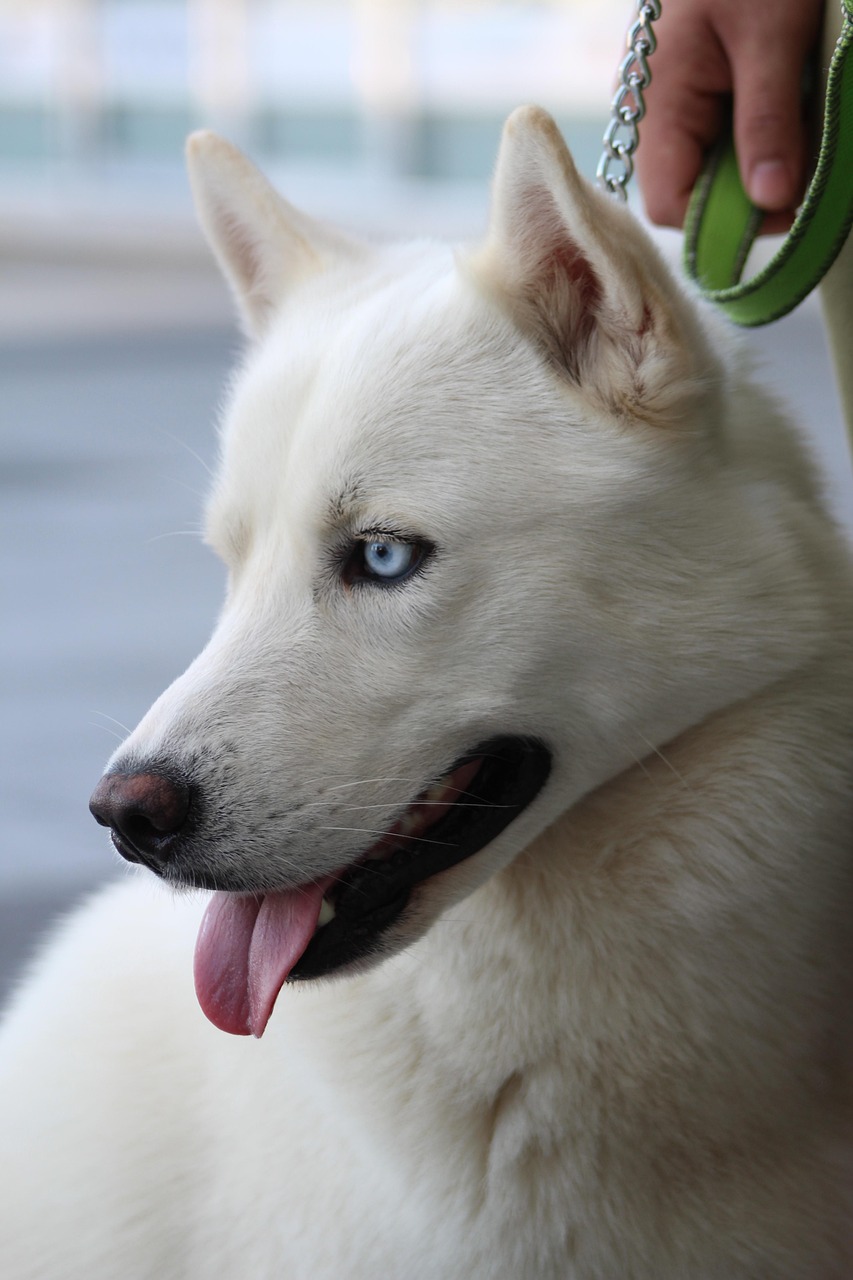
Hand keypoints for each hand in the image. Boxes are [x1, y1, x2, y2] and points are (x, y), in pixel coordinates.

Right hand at [636, 0, 824, 231]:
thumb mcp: (774, 37)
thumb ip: (769, 123)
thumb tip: (772, 203)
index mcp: (661, 103)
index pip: (670, 205)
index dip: (723, 223)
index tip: (783, 204)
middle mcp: (658, 111)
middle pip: (693, 193)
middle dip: (750, 192)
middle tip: (807, 163)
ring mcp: (677, 101)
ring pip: (714, 168)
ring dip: (763, 162)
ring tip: (802, 124)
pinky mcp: (701, 87)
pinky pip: (727, 136)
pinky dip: (765, 135)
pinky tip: (792, 107)